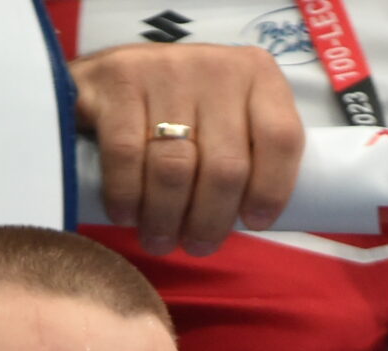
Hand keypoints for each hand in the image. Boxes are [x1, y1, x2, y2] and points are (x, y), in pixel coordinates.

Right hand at [71, 45, 303, 256]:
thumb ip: (245, 155)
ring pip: (175, 168)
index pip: (281, 137)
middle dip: (210, 221)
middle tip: (196, 247)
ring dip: (166, 219)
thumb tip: (249, 223)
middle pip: (226, 167)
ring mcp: (166, 69)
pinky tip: (126, 215)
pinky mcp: (119, 78)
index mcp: (256, 75)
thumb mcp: (226, 120)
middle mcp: (216, 66)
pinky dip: (126, 195)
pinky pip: (127, 154)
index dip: (271, 190)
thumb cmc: (178, 113)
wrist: (107, 78)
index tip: (253, 223)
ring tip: (160, 241)